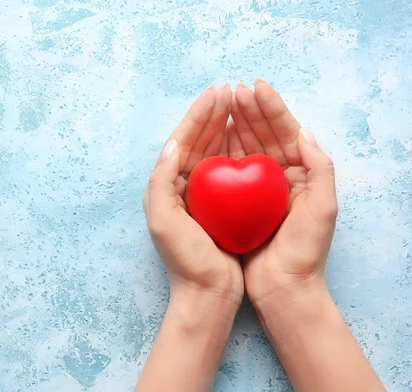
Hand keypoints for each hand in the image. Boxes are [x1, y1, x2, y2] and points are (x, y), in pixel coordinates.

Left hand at [143, 84, 243, 307]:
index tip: (215, 93)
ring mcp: (205, 196)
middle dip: (212, 115)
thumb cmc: (186, 259)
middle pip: (198, 142)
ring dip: (225, 127)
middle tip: (228, 91)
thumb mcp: (164, 220)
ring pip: (215, 152)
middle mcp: (183, 187)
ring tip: (238, 104)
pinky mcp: (224, 206)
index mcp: (166, 186)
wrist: (208, 293)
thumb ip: (162, 180)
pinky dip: (238, 151)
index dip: (197, 116)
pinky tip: (249, 138)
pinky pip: (231, 171)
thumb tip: (173, 143)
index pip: (182, 142)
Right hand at [228, 80, 337, 310]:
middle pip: (264, 136)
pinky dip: (224, 150)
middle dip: (251, 111)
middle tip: (234, 90)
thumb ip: (320, 167)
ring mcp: (257, 189)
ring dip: (236, 124)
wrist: (283, 287)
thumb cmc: (305, 249)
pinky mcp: (239, 202)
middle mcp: (280, 178)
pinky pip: (230, 170)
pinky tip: (214, 135)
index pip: (286, 133)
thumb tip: (303, 131)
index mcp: (302, 174)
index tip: (257, 86)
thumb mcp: (323, 207)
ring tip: (223, 103)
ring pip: (246, 148)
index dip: (272, 108)